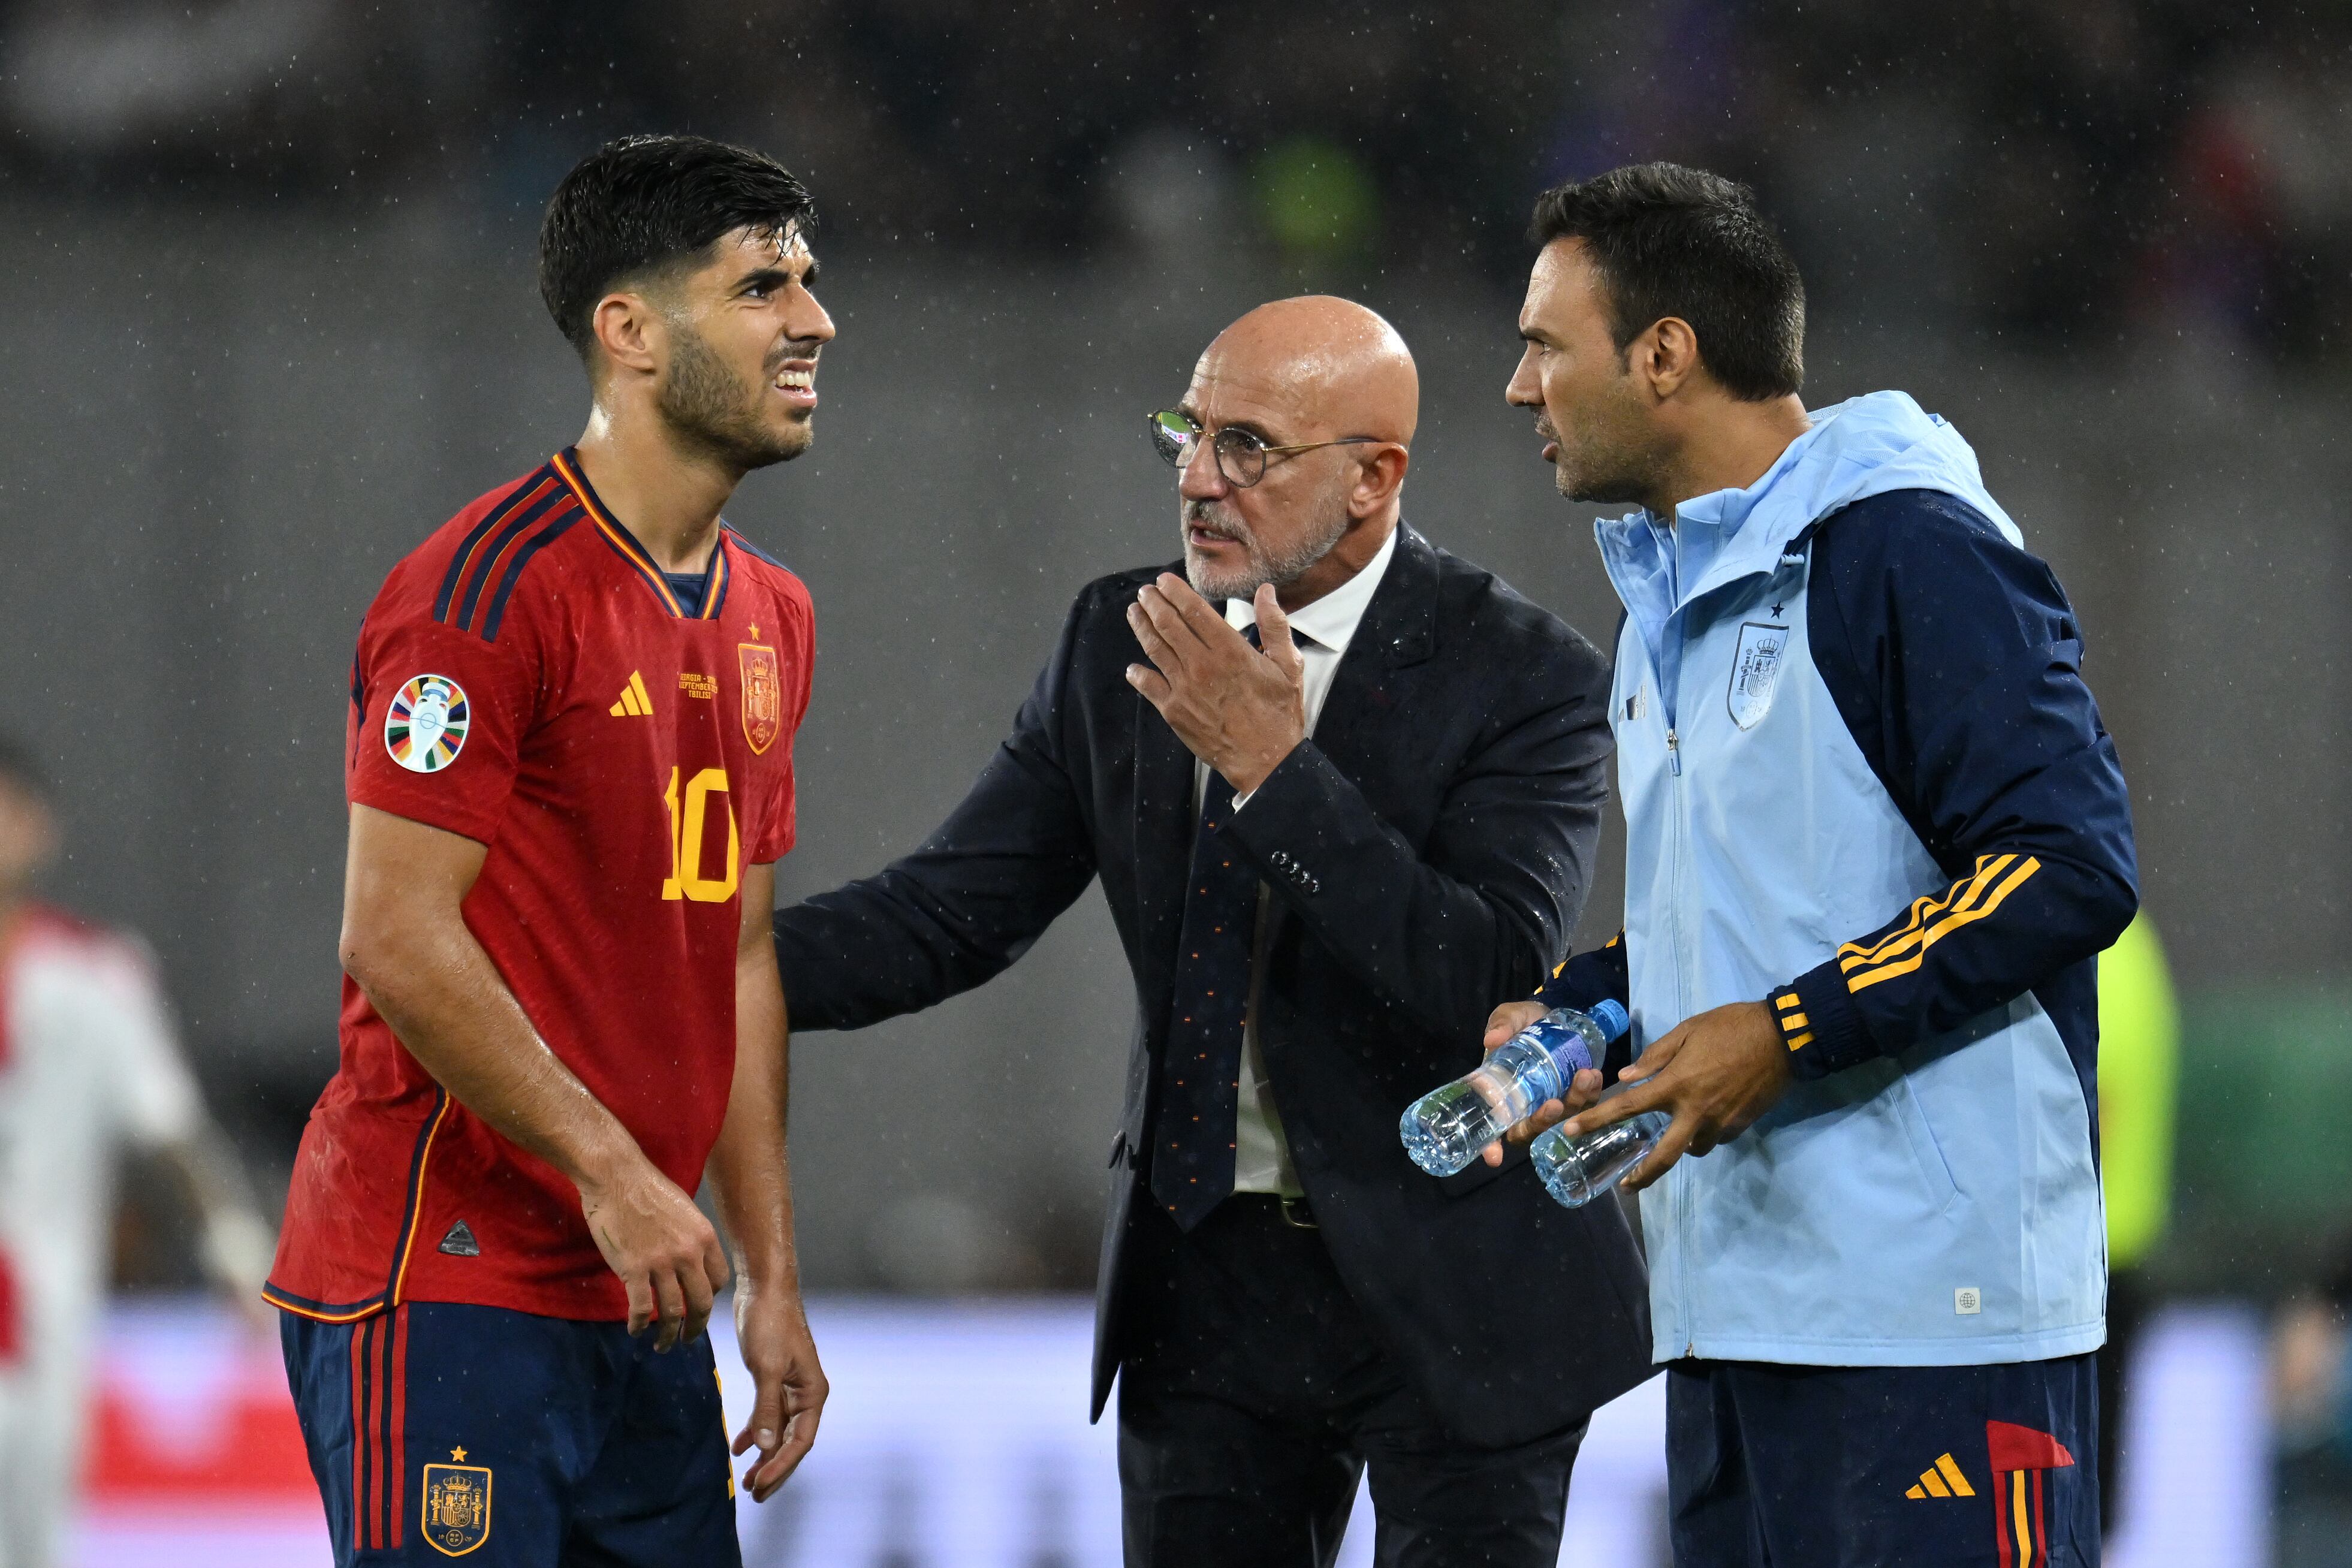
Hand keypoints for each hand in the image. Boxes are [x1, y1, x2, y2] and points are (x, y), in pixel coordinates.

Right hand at [578, 1156, 731, 1349]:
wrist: (616, 1177)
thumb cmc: (647, 1189)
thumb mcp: (684, 1211)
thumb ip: (691, 1238)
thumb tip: (691, 1262)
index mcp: (705, 1237)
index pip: (719, 1280)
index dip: (709, 1298)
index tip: (699, 1308)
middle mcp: (689, 1253)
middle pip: (701, 1303)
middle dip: (695, 1327)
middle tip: (687, 1340)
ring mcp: (662, 1263)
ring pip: (671, 1312)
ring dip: (668, 1335)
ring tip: (662, 1345)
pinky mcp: (634, 1270)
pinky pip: (641, 1309)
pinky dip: (639, 1325)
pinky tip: (635, 1330)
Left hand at [732, 1281, 827, 1500]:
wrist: (765, 1289)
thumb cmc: (771, 1323)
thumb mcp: (766, 1368)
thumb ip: (767, 1408)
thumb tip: (766, 1447)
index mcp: (812, 1392)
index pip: (801, 1441)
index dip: (781, 1466)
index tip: (758, 1486)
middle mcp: (805, 1394)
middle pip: (793, 1442)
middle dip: (774, 1469)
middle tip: (753, 1494)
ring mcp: (790, 1387)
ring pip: (779, 1432)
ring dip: (764, 1455)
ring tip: (746, 1480)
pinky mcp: (774, 1379)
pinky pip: (768, 1415)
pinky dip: (756, 1431)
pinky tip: (740, 1447)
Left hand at [1125, 576, 1306, 795]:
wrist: (1265, 760)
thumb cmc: (1279, 714)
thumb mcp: (1288, 666)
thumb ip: (1275, 625)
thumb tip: (1266, 591)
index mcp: (1230, 650)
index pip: (1194, 610)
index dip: (1175, 592)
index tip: (1164, 581)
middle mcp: (1202, 665)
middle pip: (1169, 624)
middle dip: (1153, 604)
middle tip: (1146, 593)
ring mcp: (1184, 688)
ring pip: (1155, 649)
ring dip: (1142, 627)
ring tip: (1134, 613)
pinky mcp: (1174, 711)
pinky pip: (1149, 686)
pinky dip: (1138, 673)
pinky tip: (1134, 667)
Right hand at [1478, 1000, 1605, 1166]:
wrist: (1552, 1016)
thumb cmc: (1523, 1022)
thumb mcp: (1509, 1017)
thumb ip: (1501, 1025)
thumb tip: (1492, 1039)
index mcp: (1501, 1092)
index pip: (1493, 1126)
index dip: (1491, 1146)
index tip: (1495, 1158)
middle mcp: (1525, 1104)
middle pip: (1530, 1130)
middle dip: (1543, 1122)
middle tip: (1555, 1103)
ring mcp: (1551, 1101)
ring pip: (1562, 1119)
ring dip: (1574, 1103)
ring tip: (1585, 1076)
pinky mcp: (1574, 1095)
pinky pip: (1584, 1104)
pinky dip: (1591, 1094)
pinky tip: (1595, 1076)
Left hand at [1553, 1000, 1792, 1191]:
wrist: (1784, 1038)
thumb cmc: (1731, 1027)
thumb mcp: (1688, 1030)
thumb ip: (1656, 1057)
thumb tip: (1627, 1078)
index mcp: (1676, 1085)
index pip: (1628, 1107)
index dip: (1597, 1120)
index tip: (1571, 1132)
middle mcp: (1696, 1112)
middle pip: (1664, 1156)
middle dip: (1643, 1176)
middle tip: (1626, 1186)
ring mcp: (1721, 1123)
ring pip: (1693, 1148)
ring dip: (1682, 1144)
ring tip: (1678, 1130)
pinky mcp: (1742, 1126)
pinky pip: (1716, 1138)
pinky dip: (1706, 1133)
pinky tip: (1707, 1117)